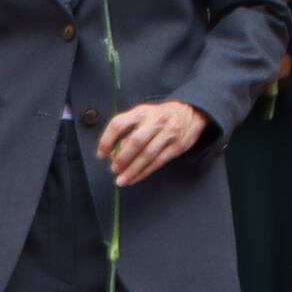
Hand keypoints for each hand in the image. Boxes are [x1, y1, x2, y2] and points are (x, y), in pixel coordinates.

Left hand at [93, 99, 208, 185]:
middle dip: (122, 158)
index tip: (101, 154)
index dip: (107, 140)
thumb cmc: (160, 116)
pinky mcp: (178, 146)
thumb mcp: (143, 116)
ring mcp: (169, 133)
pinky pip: (158, 162)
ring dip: (132, 170)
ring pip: (148, 155)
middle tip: (114, 169)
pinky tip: (135, 178)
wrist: (191, 112)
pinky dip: (144, 172)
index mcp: (141, 112)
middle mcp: (155, 121)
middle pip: (136, 141)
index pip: (119, 124)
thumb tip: (113, 154)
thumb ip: (128, 131)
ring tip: (121, 180)